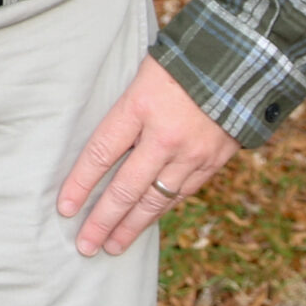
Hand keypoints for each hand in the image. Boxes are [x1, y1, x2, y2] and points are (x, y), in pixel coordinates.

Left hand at [57, 55, 240, 255]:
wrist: (241, 59)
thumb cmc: (181, 62)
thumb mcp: (142, 76)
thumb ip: (125, 113)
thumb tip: (102, 150)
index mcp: (140, 106)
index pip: (101, 153)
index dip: (81, 184)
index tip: (64, 208)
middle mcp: (165, 136)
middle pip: (126, 187)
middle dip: (103, 220)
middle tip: (84, 245)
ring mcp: (192, 153)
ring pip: (155, 200)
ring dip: (131, 226)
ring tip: (111, 246)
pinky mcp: (213, 162)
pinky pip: (181, 194)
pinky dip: (160, 211)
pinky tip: (145, 224)